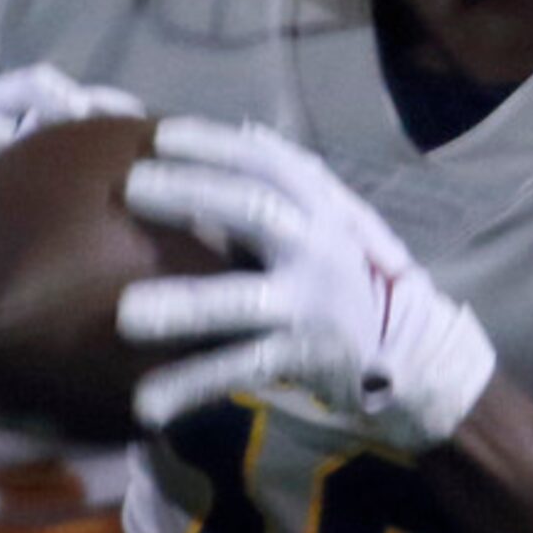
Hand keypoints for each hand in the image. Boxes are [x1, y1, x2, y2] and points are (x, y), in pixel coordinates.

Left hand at [115, 116, 494, 448]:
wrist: (404, 349)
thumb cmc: (341, 271)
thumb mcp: (328, 218)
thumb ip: (287, 181)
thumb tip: (242, 128)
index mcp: (318, 206)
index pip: (265, 162)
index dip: (215, 145)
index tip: (161, 137)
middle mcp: (318, 246)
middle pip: (254, 211)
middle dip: (193, 195)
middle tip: (132, 189)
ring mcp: (308, 304)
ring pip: (242, 301)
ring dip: (186, 306)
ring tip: (127, 316)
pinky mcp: (298, 357)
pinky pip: (237, 370)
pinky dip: (189, 387)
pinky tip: (146, 405)